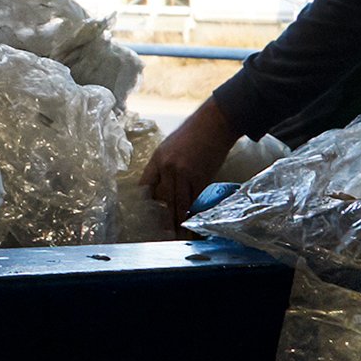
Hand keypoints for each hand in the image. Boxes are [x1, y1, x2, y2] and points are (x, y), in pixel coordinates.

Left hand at [141, 104, 243, 227]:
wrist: (215, 123)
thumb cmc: (193, 133)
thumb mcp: (170, 146)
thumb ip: (164, 166)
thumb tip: (163, 186)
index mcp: (158, 159)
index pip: (146, 185)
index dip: (146, 201)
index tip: (146, 214)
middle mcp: (169, 168)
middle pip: (162, 198)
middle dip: (162, 217)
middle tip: (162, 233)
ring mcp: (185, 174)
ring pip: (179, 204)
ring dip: (178, 221)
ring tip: (177, 236)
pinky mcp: (202, 178)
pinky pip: (195, 201)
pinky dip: (194, 213)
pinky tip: (193, 224)